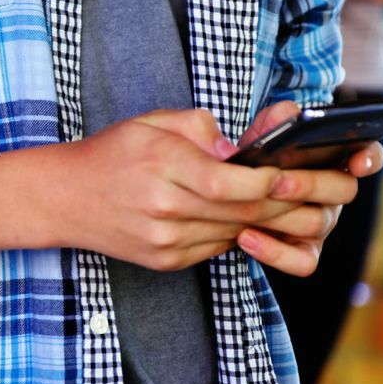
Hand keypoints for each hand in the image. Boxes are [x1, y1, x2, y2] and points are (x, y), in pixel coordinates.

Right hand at [52, 109, 301, 271]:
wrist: (64, 198)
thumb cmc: (113, 153)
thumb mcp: (154, 122)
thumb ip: (202, 129)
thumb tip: (242, 150)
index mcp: (162, 166)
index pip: (228, 182)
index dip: (267, 180)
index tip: (291, 170)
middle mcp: (163, 209)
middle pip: (240, 211)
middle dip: (285, 203)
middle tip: (318, 192)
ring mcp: (164, 241)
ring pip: (233, 233)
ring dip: (270, 221)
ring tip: (299, 205)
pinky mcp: (165, 261)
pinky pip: (216, 248)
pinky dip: (240, 232)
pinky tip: (255, 220)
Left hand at [233, 102, 382, 276]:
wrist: (230, 196)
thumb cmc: (255, 159)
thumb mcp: (261, 134)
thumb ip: (275, 120)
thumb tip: (288, 114)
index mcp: (335, 160)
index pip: (369, 155)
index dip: (370, 158)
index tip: (358, 161)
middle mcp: (335, 194)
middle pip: (344, 190)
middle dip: (311, 184)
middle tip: (278, 181)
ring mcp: (323, 224)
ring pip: (321, 223)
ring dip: (286, 214)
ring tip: (252, 207)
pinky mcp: (305, 253)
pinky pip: (303, 262)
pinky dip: (274, 252)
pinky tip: (246, 237)